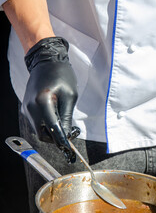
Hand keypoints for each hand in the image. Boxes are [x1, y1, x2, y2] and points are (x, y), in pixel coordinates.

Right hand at [23, 37, 77, 162]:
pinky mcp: (26, 108)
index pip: (53, 129)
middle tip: (71, 134)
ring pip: (39, 130)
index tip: (70, 150)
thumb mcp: (70, 96)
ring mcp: (26, 108)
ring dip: (52, 132)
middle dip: (57, 138)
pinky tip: (57, 119)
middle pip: (43, 134)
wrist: (45, 62)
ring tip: (66, 125)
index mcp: (43, 102)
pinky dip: (46, 126)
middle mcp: (31, 108)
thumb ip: (67, 117)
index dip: (62, 141)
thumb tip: (67, 135)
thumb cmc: (62, 75)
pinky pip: (36, 123)